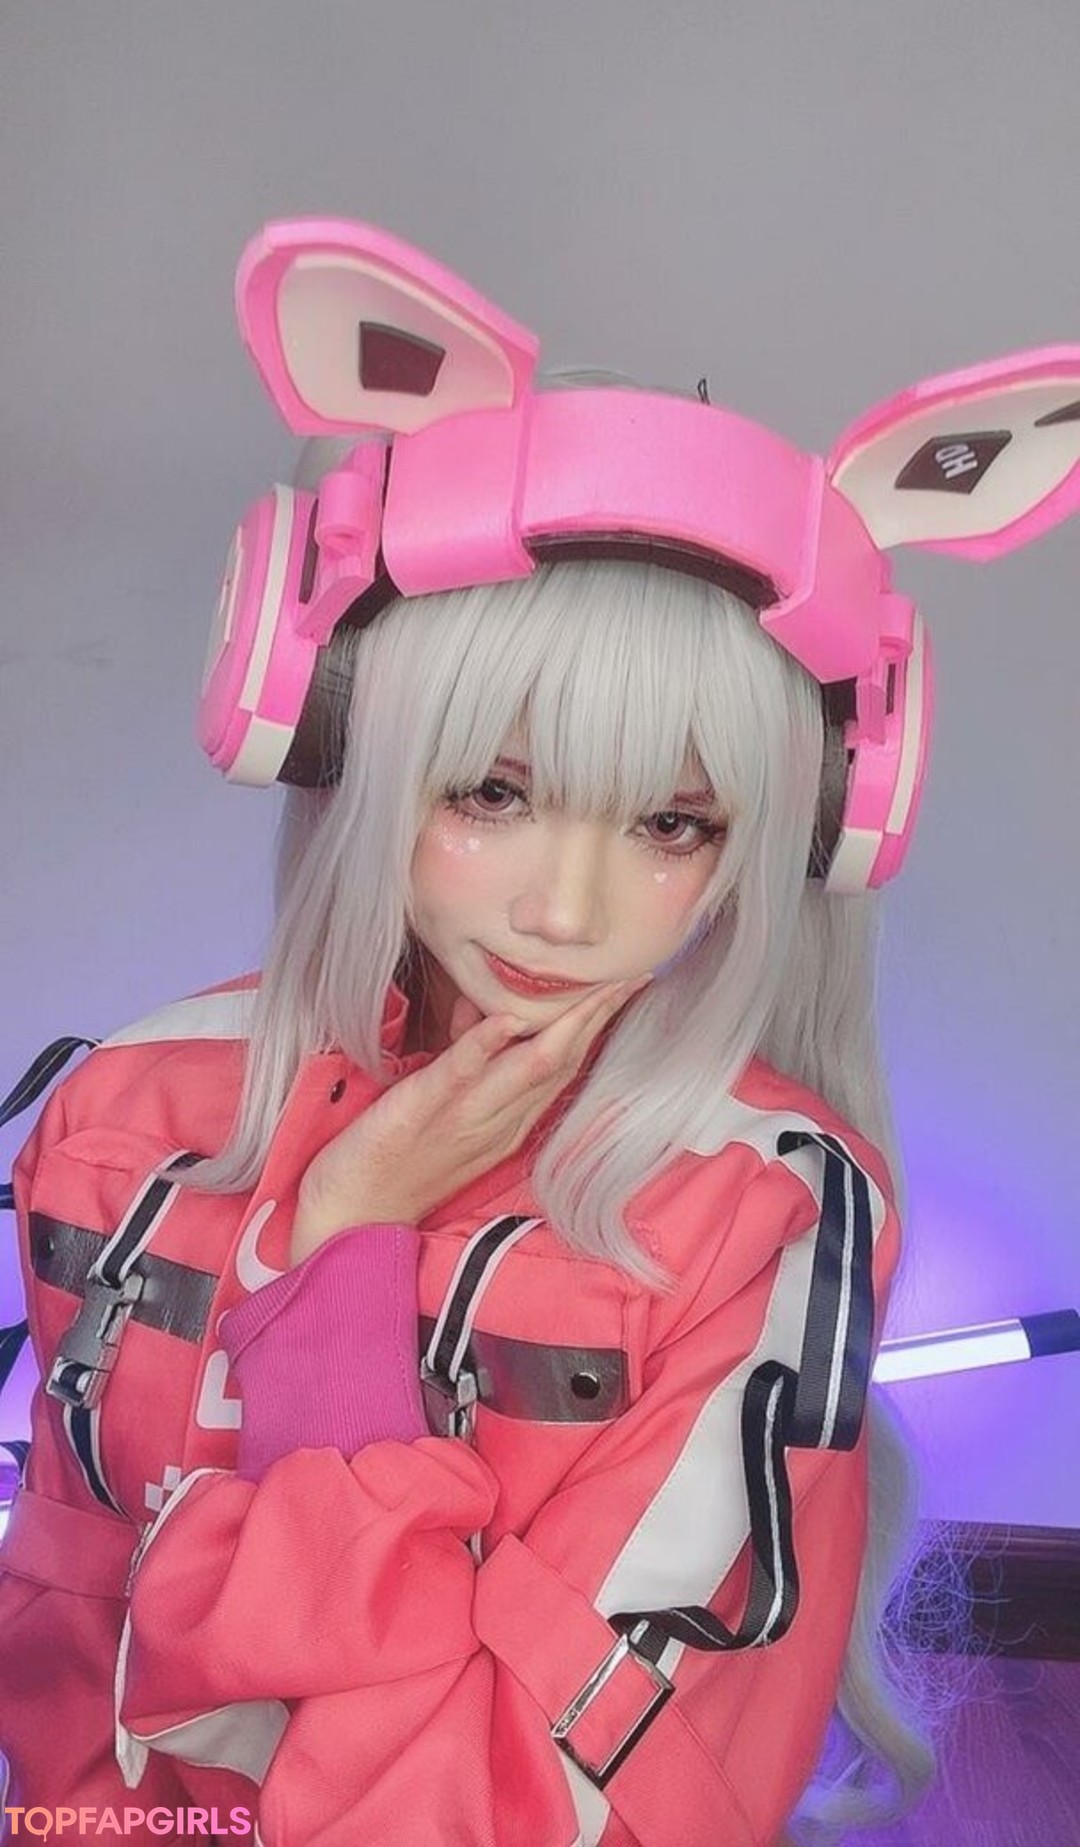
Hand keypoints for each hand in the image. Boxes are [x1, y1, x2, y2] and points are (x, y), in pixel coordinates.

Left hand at [290, 978, 648, 1264]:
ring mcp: (462, 1120)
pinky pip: (458, 1077)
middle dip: (599, 1017)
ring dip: (565, 1026)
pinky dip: (484, 1045)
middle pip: (560, 1063)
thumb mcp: (448, 1105)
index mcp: (507, 1121)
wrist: (351, 1214)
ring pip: (528, 1071)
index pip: (563, 1066)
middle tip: (632, 976)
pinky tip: (508, 1019)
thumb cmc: (395, 1157)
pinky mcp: (420, 1113)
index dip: (598, 1025)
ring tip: (596, 989)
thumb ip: (471, 1057)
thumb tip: (494, 1009)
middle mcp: (497, 1122)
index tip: (627, 987)